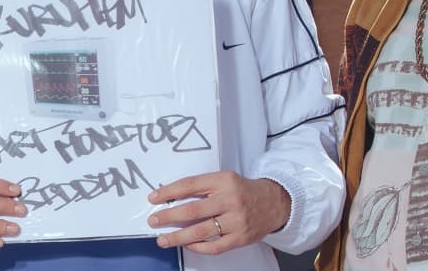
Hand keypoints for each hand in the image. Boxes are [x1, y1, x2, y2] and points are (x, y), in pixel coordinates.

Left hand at [146, 171, 290, 253]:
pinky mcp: (240, 237)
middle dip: (169, 216)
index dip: (169, 192)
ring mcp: (236, 220)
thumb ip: (203, 187)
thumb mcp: (225, 180)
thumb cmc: (243, 191)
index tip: (153, 198)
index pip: (190, 184)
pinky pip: (214, 246)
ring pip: (201, 231)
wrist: (274, 203)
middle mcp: (230, 200)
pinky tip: (187, 245)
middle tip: (153, 220)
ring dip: (178, 237)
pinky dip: (198, 247)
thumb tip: (172, 199)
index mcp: (224, 181)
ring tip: (163, 239)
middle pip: (193, 210)